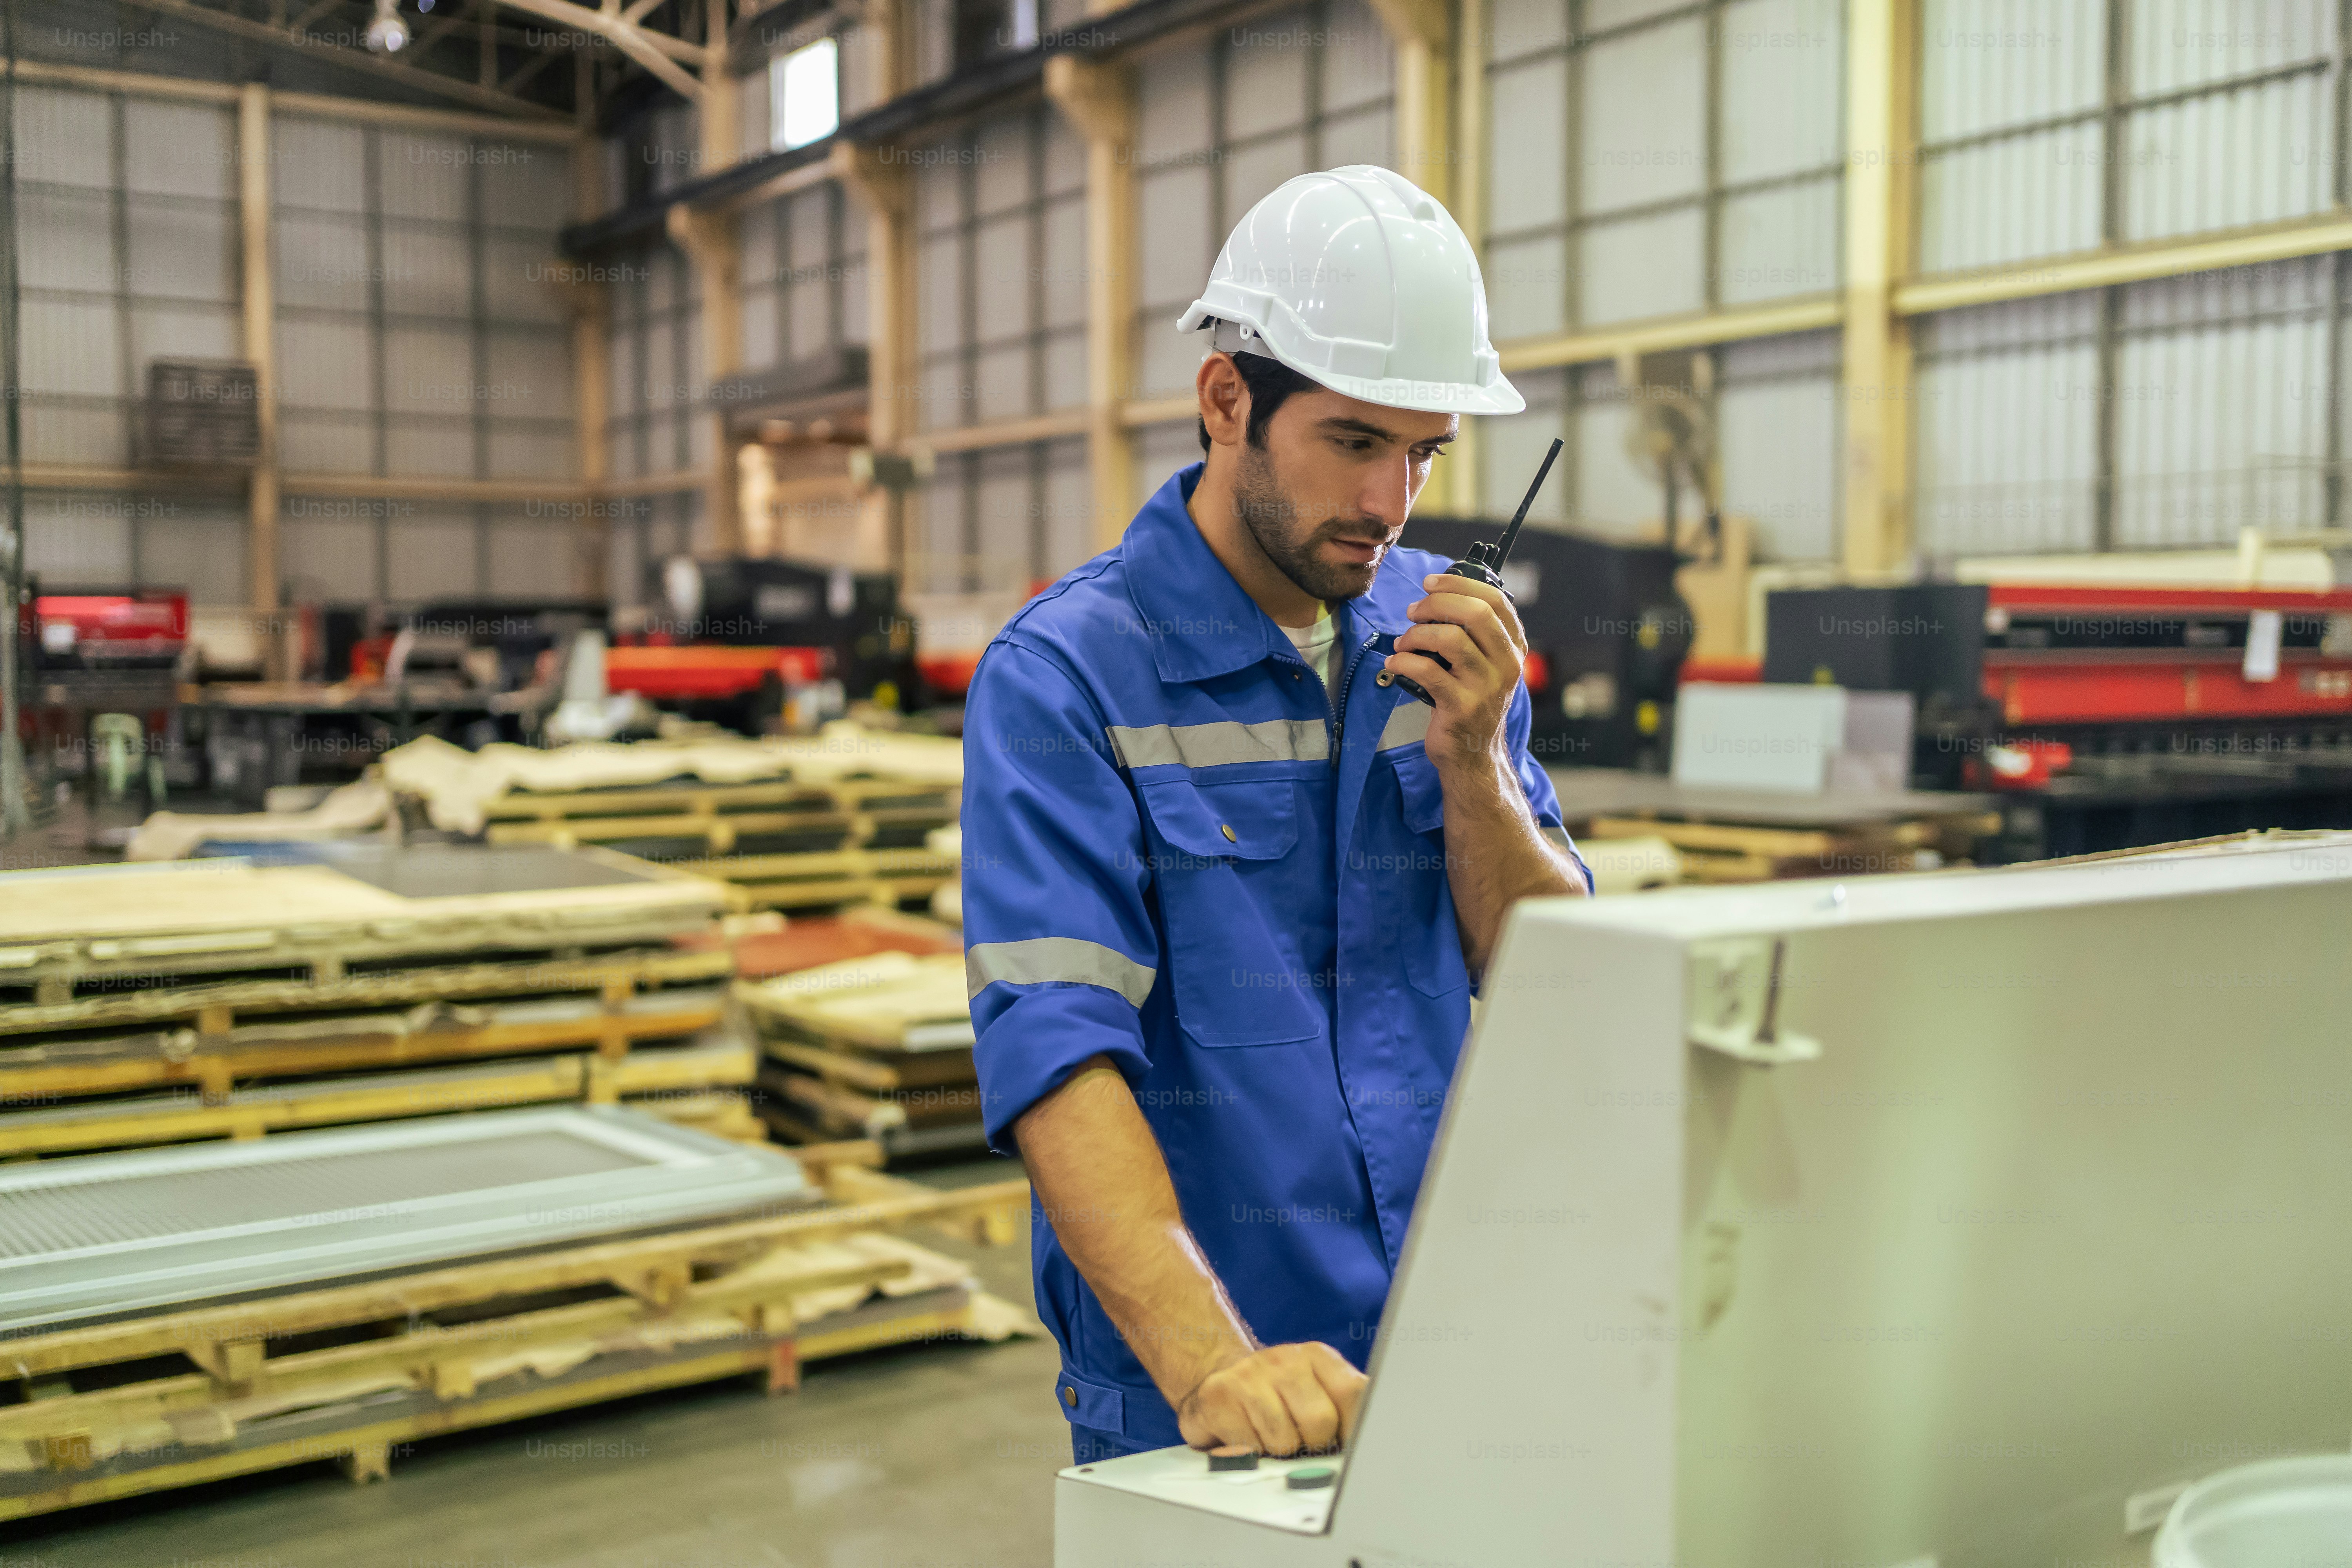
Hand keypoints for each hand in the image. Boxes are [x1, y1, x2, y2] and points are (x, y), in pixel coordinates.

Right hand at [1175, 1342, 1365, 1455]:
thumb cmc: (1278, 1395)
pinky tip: (1246, 1434)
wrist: (1218, 1377)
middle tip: (1300, 1439)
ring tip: (1270, 1434)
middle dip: (1314, 1443)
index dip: (1356, 1429)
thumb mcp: (1319, 1391)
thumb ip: (1351, 1408)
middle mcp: (1284, 1358)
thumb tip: (1386, 1437)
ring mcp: (1249, 1374)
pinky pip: (1249, 1447)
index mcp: (1318, 1357)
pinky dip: (1250, 1452)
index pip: (1356, 1394)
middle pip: (1321, 1422)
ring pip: (1284, 1440)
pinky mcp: (1218, 1395)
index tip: (1351, 1444)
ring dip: (1279, 1451)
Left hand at [1385, 572, 1527, 767]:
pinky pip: (1427, 671)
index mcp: (1513, 648)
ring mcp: (1486, 687)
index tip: (1431, 583)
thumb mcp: (1484, 665)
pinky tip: (1395, 662)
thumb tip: (1438, 595)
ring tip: (1403, 641)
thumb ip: (1473, 634)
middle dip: (1436, 604)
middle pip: (1476, 614)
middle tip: (1413, 611)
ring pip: (1451, 639)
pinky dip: (1404, 661)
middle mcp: (1506, 665)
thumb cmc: (1471, 701)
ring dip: (1417, 633)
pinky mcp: (1461, 707)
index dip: (1460, 584)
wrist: (1474, 755)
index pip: (1496, 600)